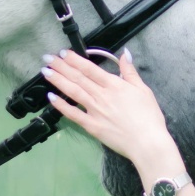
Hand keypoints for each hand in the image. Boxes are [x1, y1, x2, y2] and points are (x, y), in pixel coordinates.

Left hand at [41, 49, 181, 173]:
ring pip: (73, 92)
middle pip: (78, 78)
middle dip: (61, 66)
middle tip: (47, 58)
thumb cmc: (149, 116)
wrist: (147, 142)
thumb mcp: (143, 89)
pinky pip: (73, 114)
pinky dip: (61, 105)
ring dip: (58, 81)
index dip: (75, 59)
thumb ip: (130, 71)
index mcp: (114, 85)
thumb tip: (125, 53)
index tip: (64, 53)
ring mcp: (94, 111)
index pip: (90, 69)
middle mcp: (101, 95)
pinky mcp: (91, 126)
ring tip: (45, 72)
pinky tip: (51, 97)